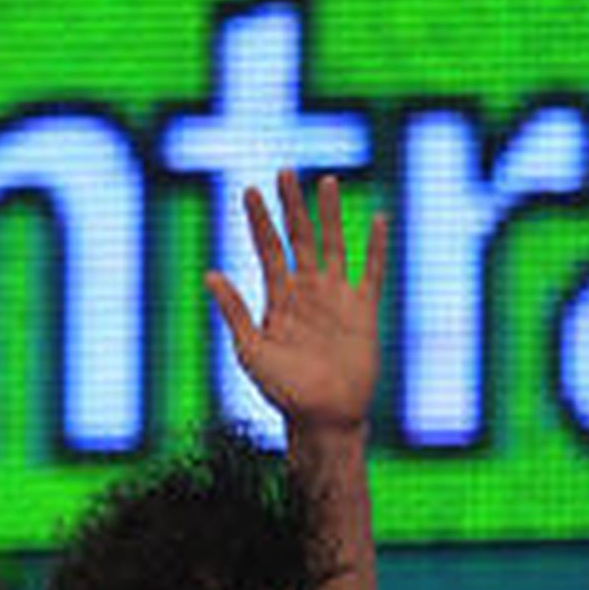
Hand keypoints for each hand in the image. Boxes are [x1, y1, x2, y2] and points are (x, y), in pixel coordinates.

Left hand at [206, 172, 386, 430]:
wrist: (323, 418)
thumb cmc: (283, 392)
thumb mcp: (251, 351)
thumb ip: (234, 312)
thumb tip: (209, 274)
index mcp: (278, 300)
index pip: (268, 249)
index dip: (259, 221)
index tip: (249, 190)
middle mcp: (307, 293)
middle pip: (299, 238)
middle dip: (291, 206)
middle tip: (284, 171)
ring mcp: (337, 298)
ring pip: (333, 245)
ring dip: (330, 214)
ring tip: (326, 181)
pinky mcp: (364, 311)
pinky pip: (372, 272)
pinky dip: (376, 248)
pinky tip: (378, 220)